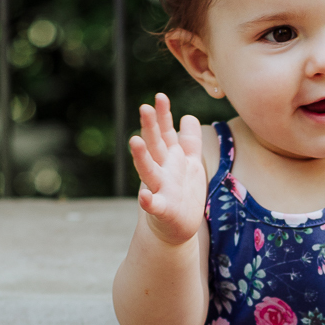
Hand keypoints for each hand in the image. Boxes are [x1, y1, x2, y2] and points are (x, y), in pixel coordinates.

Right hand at [130, 93, 206, 245]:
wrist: (177, 227)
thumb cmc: (182, 194)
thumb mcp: (190, 163)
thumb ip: (189, 141)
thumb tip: (187, 116)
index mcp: (169, 159)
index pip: (164, 133)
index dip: (163, 116)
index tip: (160, 97)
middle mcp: (161, 170)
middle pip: (154, 146)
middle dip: (150, 127)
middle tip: (144, 108)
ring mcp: (160, 190)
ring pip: (148, 170)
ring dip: (141, 156)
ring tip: (134, 141)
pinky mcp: (163, 211)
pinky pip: (154, 206)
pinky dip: (148, 202)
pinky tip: (144, 197)